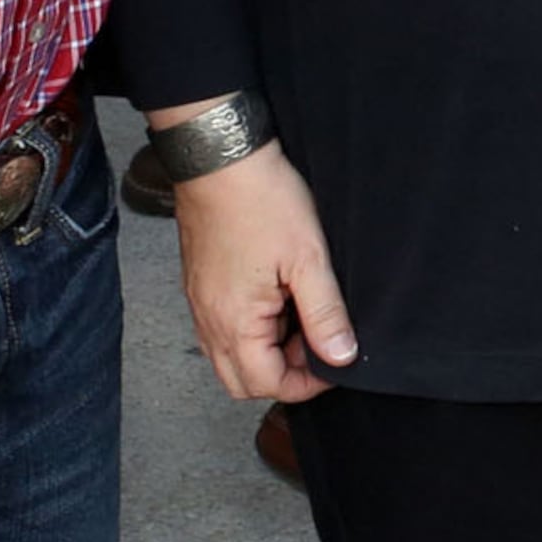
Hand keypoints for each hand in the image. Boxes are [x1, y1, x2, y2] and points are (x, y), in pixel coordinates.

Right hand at [162, 134, 356, 400]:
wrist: (221, 157)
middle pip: (242, 380)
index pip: (267, 384)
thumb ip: (325, 314)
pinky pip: (221, 329)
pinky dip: (250, 330)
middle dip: (283, 374)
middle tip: (315, 341)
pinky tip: (276, 298)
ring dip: (266, 351)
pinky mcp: (200, 284)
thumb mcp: (308, 258)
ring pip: (229, 356)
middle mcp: (208, 321)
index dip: (308, 382)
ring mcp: (200, 303)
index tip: (335, 357)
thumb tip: (341, 356)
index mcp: (234, 322)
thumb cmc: (262, 200)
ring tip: (298, 316)